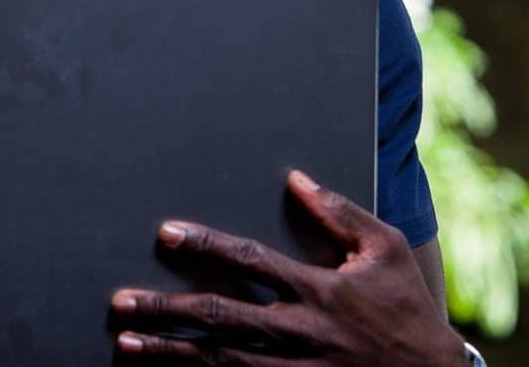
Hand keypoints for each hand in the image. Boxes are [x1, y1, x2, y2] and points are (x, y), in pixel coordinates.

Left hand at [110, 170, 463, 364]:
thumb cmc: (407, 308)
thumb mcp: (384, 249)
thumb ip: (338, 212)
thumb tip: (296, 179)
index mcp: (318, 288)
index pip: (249, 260)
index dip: (206, 244)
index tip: (167, 233)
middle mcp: (299, 330)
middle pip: (220, 316)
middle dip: (166, 308)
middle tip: (121, 302)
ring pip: (219, 360)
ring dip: (170, 352)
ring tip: (127, 344)